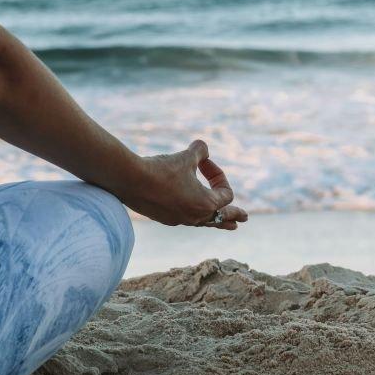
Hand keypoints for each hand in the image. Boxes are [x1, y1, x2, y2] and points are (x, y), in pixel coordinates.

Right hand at [118, 140, 247, 229]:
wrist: (130, 181)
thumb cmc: (161, 169)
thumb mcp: (185, 156)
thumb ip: (200, 151)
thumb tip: (203, 149)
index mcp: (206, 204)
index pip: (225, 193)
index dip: (218, 175)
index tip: (204, 162)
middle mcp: (195, 216)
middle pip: (221, 218)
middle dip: (234, 215)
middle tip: (244, 218)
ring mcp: (180, 220)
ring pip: (204, 222)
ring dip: (216, 221)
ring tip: (228, 225)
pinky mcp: (165, 219)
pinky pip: (187, 219)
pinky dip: (195, 215)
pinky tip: (193, 215)